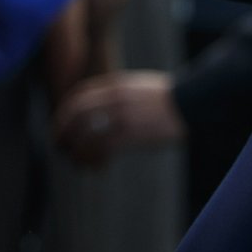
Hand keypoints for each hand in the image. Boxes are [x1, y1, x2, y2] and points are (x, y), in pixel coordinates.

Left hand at [53, 71, 185, 167]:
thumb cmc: (168, 100)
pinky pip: (101, 149)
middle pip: (75, 114)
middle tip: (60, 147)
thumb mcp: (138, 87)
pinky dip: (94, 159)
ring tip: (77, 162)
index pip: (78, 95)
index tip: (61, 125)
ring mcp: (121, 115)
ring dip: (76, 151)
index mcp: (115, 84)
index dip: (64, 112)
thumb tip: (100, 110)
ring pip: (85, 134)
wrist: (191, 103)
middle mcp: (113, 98)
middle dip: (62, 132)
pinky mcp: (130, 133)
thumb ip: (117, 94)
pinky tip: (96, 167)